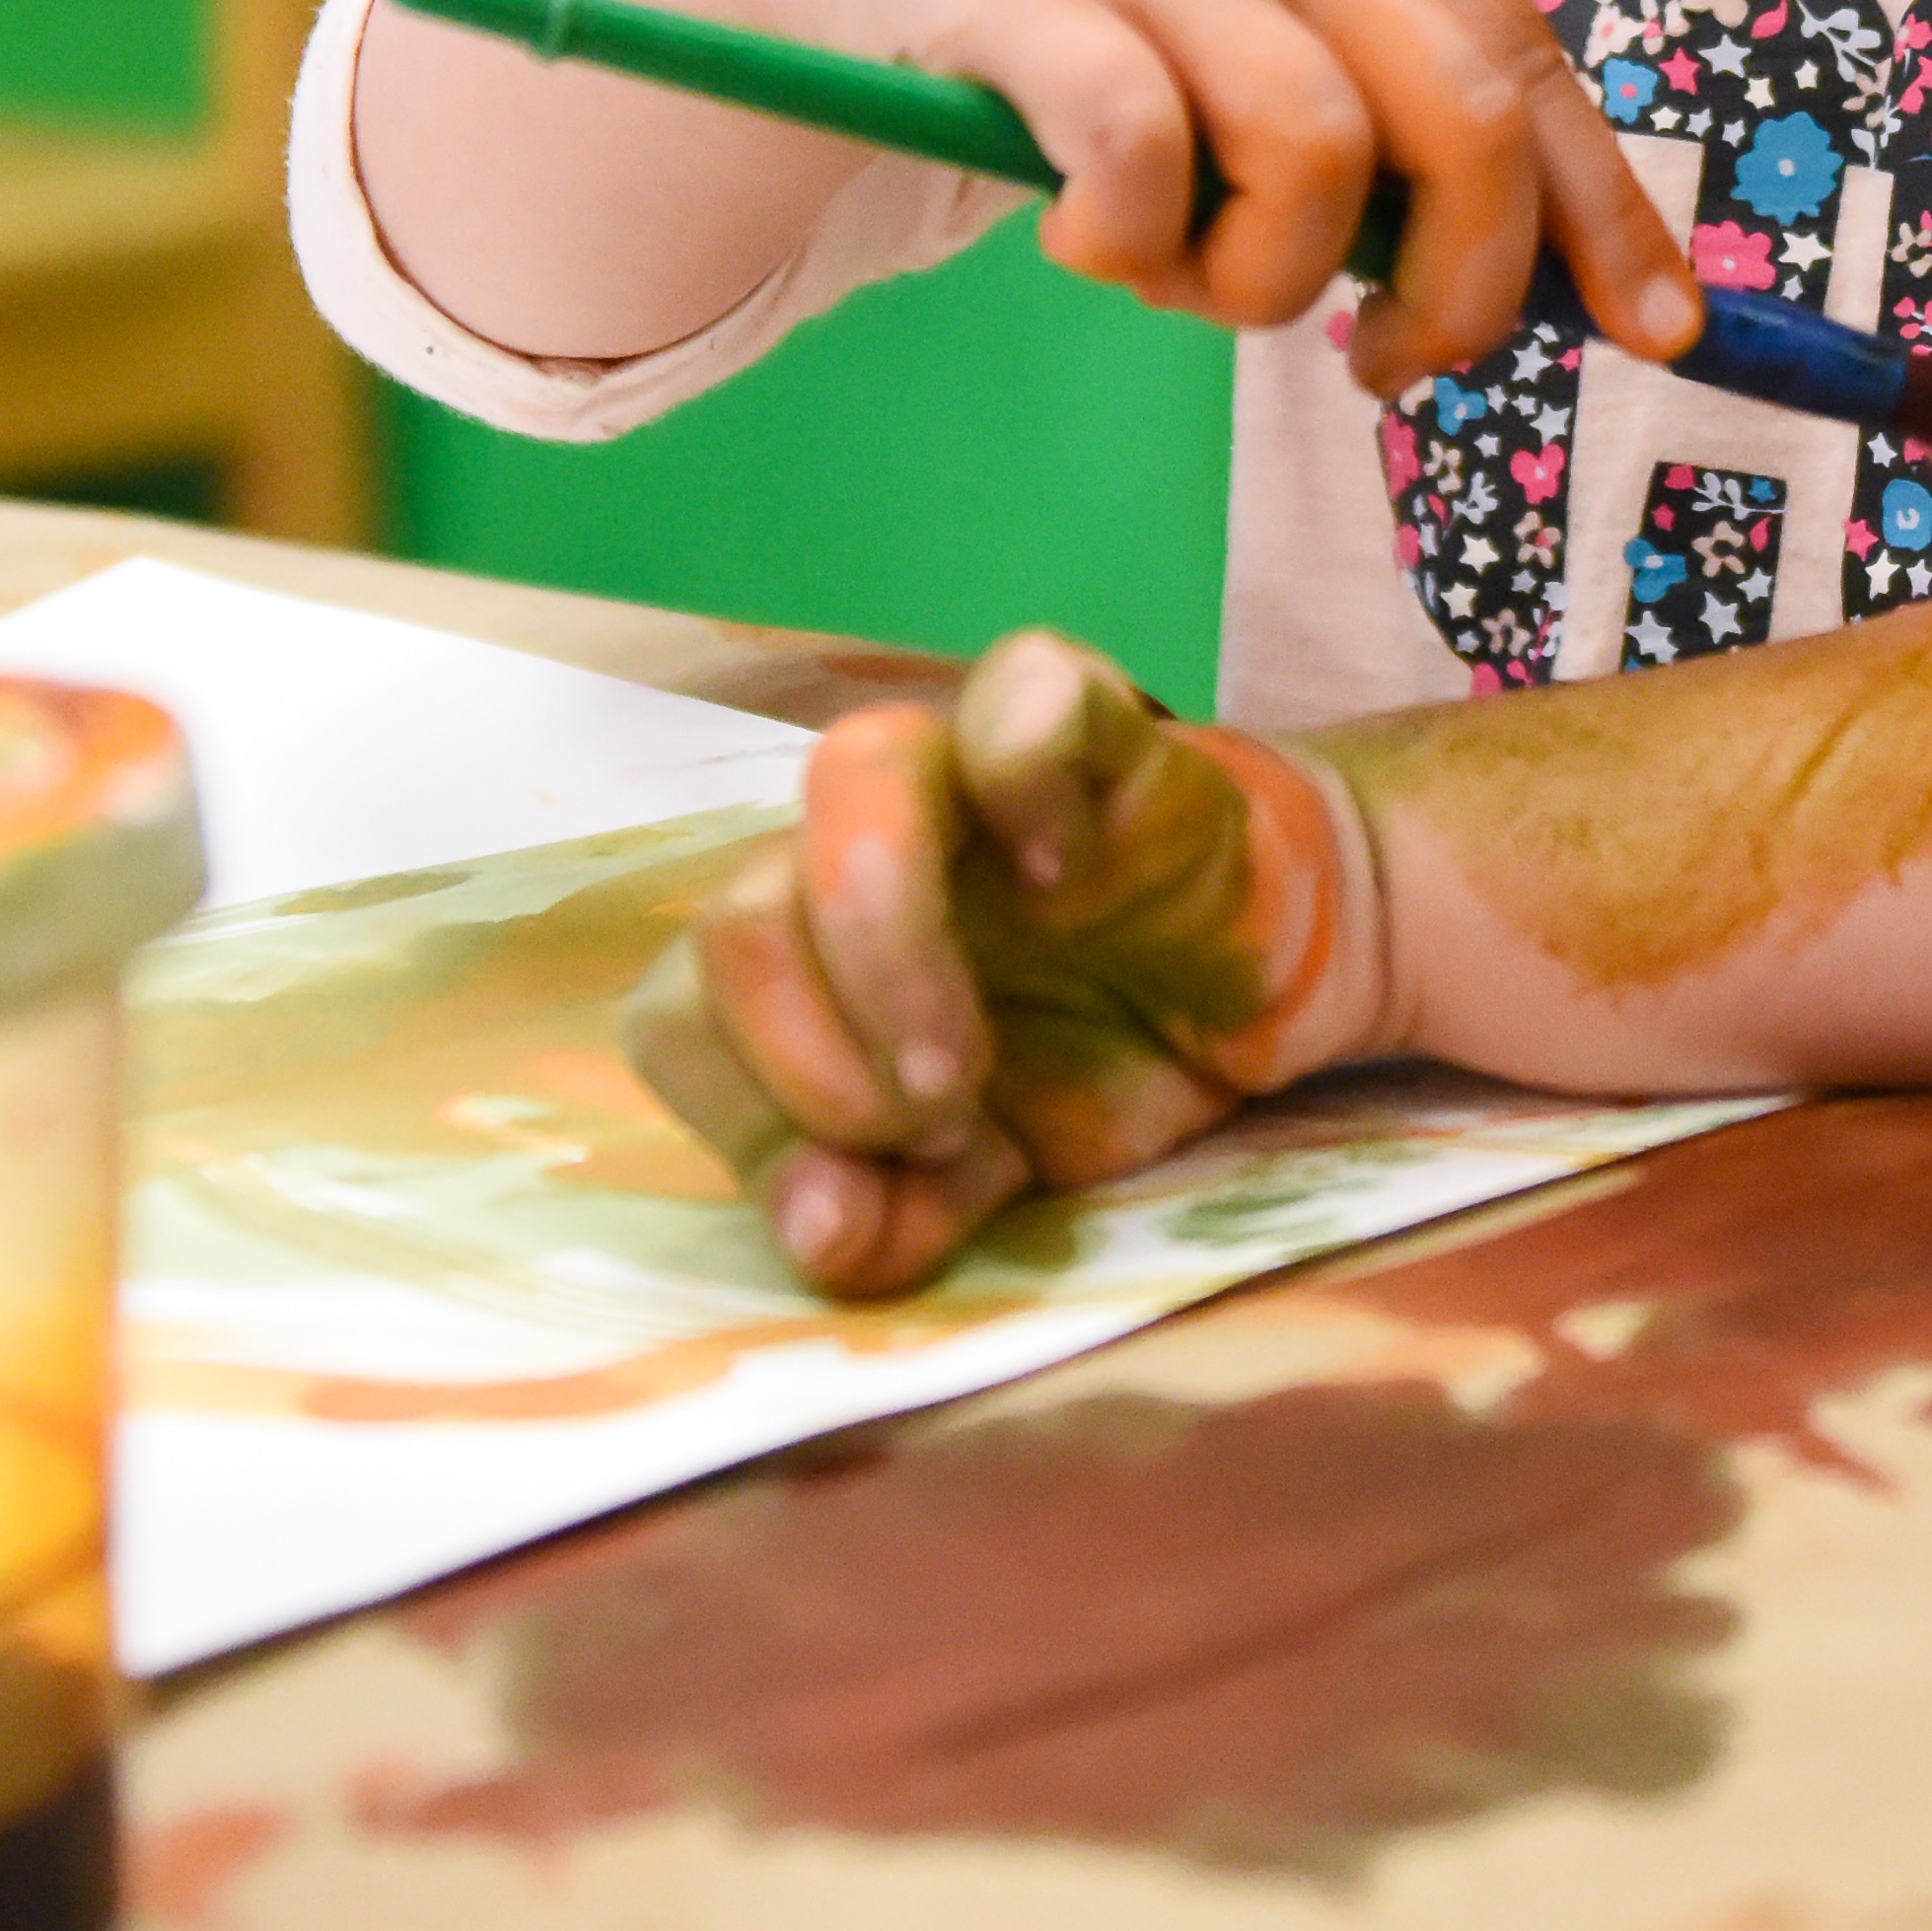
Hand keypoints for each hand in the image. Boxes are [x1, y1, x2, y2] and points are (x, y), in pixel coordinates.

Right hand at [416, 0, 1701, 391]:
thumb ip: (1379, 104)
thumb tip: (1509, 286)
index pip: (1531, 78)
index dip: (1605, 222)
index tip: (1659, 337)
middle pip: (1460, 132)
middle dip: (1457, 290)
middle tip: (1381, 363)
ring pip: (1313, 162)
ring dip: (1265, 281)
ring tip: (1187, 281)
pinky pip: (1140, 165)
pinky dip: (1133, 245)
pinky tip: (1088, 236)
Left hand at [621, 632, 1391, 1295]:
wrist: (1257, 980)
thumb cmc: (1097, 1057)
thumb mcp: (986, 1183)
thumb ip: (893, 1218)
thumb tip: (823, 1236)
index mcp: (798, 954)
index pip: (674, 1018)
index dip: (747, 1126)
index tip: (863, 1209)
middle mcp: (850, 846)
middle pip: (737, 912)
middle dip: (820, 1064)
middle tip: (936, 1129)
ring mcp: (964, 767)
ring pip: (851, 773)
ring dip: (889, 946)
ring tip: (966, 1063)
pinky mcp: (1087, 718)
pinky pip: (1022, 695)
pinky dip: (1026, 783)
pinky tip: (1065, 872)